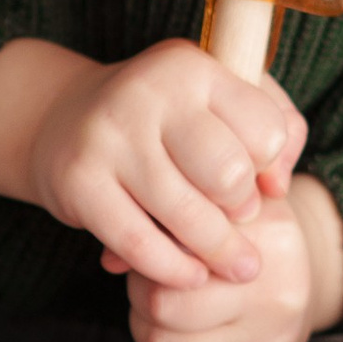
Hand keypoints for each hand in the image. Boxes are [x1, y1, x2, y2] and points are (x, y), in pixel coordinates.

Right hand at [0, 35, 303, 286]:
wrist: (65, 119)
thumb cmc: (166, 118)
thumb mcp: (222, 100)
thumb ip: (277, 130)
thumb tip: (277, 187)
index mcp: (192, 66)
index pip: (265, 130)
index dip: (270, 167)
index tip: (255, 181)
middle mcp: (149, 92)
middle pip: (229, 175)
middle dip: (243, 210)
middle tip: (237, 220)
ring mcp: (109, 136)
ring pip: (188, 216)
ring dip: (218, 253)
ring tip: (233, 267)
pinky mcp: (79, 182)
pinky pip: (140, 244)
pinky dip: (173, 269)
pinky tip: (190, 275)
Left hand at [127, 176, 342, 341]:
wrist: (305, 273)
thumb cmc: (245, 234)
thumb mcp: (219, 207)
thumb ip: (166, 220)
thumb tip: (111, 261)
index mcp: (267, 241)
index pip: (177, 258)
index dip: (148, 259)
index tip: (152, 255)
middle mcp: (276, 296)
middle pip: (165, 308)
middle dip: (140, 299)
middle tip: (146, 289)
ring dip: (144, 333)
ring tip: (154, 317)